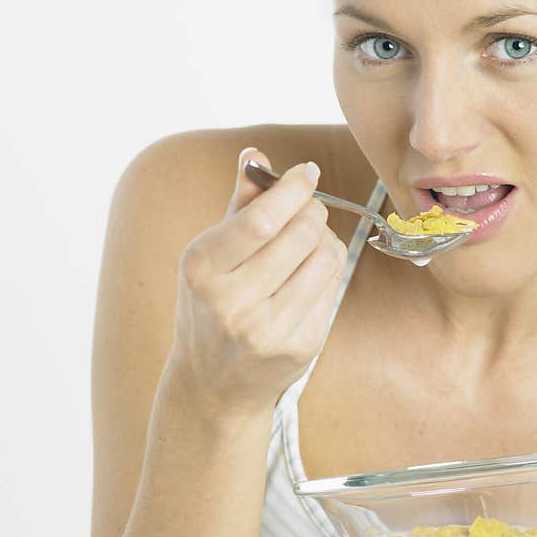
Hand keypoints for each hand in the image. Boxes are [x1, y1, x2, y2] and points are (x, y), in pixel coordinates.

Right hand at [166, 147, 349, 410]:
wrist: (213, 382)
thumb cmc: (212, 305)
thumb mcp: (211, 254)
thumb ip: (238, 204)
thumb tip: (255, 154)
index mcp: (201, 269)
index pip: (261, 219)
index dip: (293, 189)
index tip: (308, 173)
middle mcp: (232, 303)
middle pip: (301, 234)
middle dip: (312, 212)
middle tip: (307, 211)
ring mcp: (268, 330)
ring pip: (327, 258)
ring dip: (325, 240)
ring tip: (307, 246)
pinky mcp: (300, 347)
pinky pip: (334, 288)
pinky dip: (327, 273)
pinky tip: (307, 279)